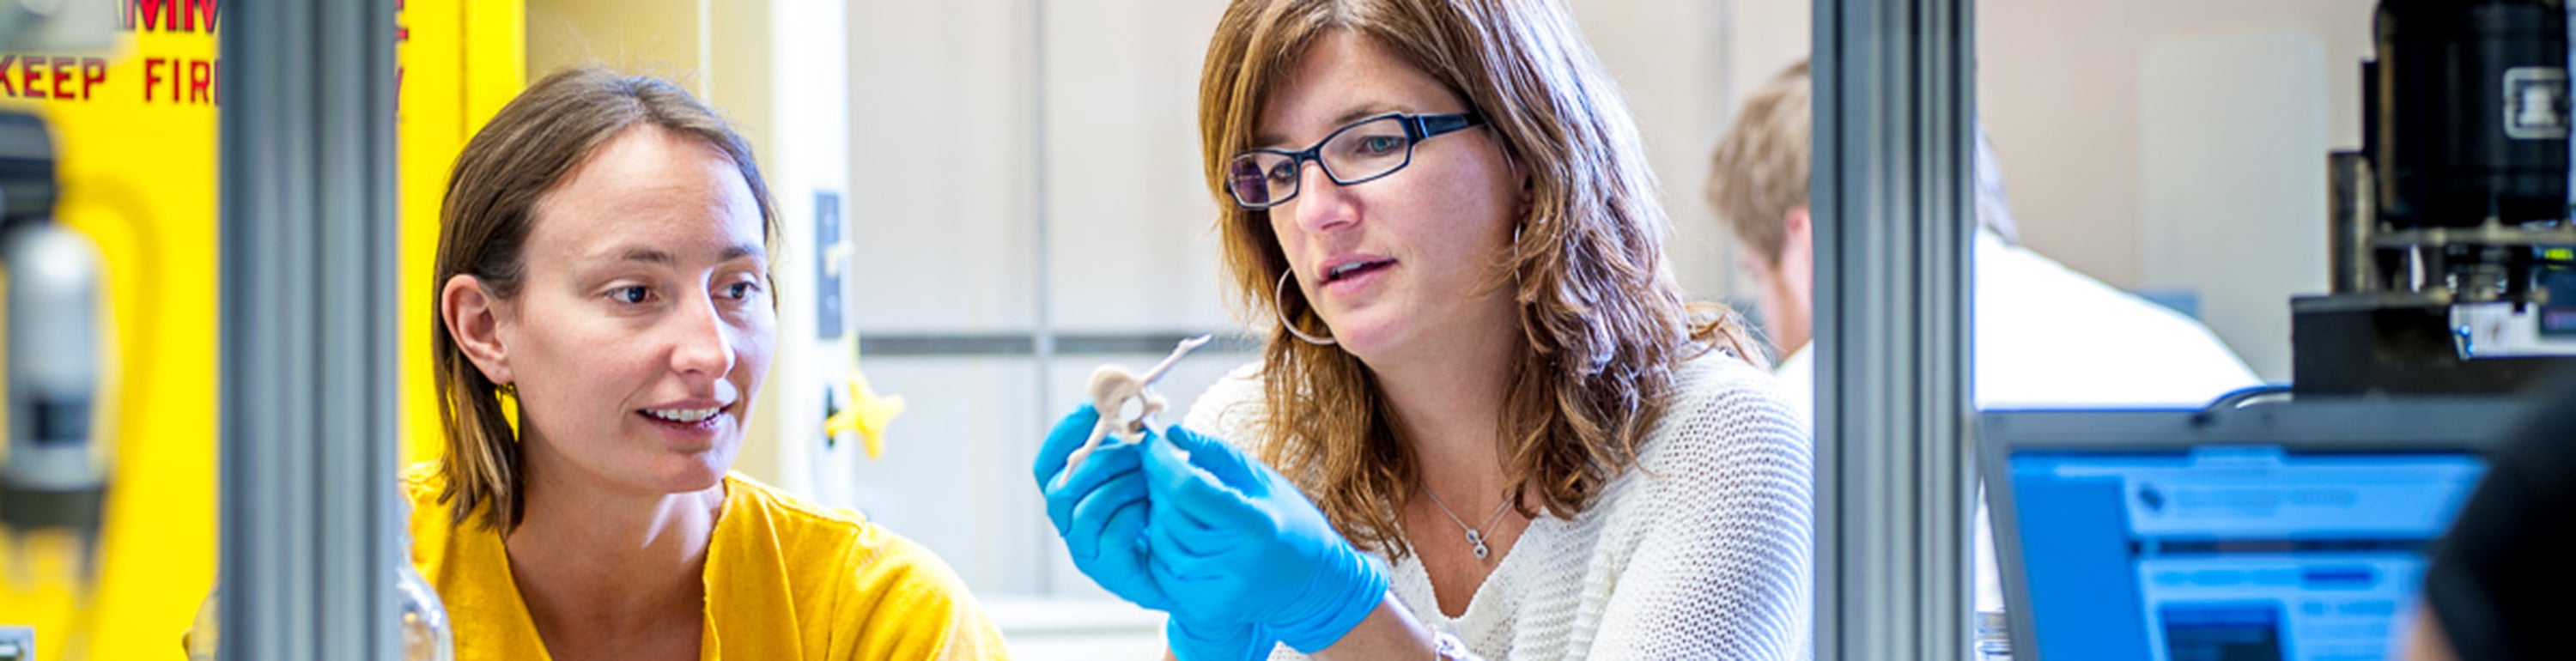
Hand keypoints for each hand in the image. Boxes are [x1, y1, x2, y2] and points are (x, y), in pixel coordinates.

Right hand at [1033, 404, 1168, 609]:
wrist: (1217, 557)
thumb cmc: (1188, 503)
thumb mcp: (1170, 462)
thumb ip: (1148, 438)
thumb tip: (1133, 412)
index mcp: (1080, 491)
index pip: (1049, 462)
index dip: (1066, 433)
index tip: (1094, 407)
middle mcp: (1076, 521)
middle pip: (1057, 488)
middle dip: (1098, 460)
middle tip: (1136, 446)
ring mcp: (1091, 550)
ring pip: (1080, 512)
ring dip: (1117, 487)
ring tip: (1150, 480)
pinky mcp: (1113, 572)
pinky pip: (1108, 540)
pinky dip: (1131, 517)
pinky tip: (1153, 510)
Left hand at [1141, 423, 1388, 652]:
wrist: (1311, 583)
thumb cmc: (1288, 520)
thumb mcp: (1261, 479)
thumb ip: (1215, 453)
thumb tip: (1171, 433)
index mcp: (1257, 526)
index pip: (1190, 490)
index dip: (1162, 463)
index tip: (1151, 442)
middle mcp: (1237, 564)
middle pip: (1172, 518)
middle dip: (1155, 486)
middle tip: (1155, 466)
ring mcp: (1219, 592)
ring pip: (1162, 546)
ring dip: (1155, 517)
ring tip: (1167, 497)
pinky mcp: (1205, 611)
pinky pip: (1163, 572)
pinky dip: (1160, 546)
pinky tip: (1172, 529)